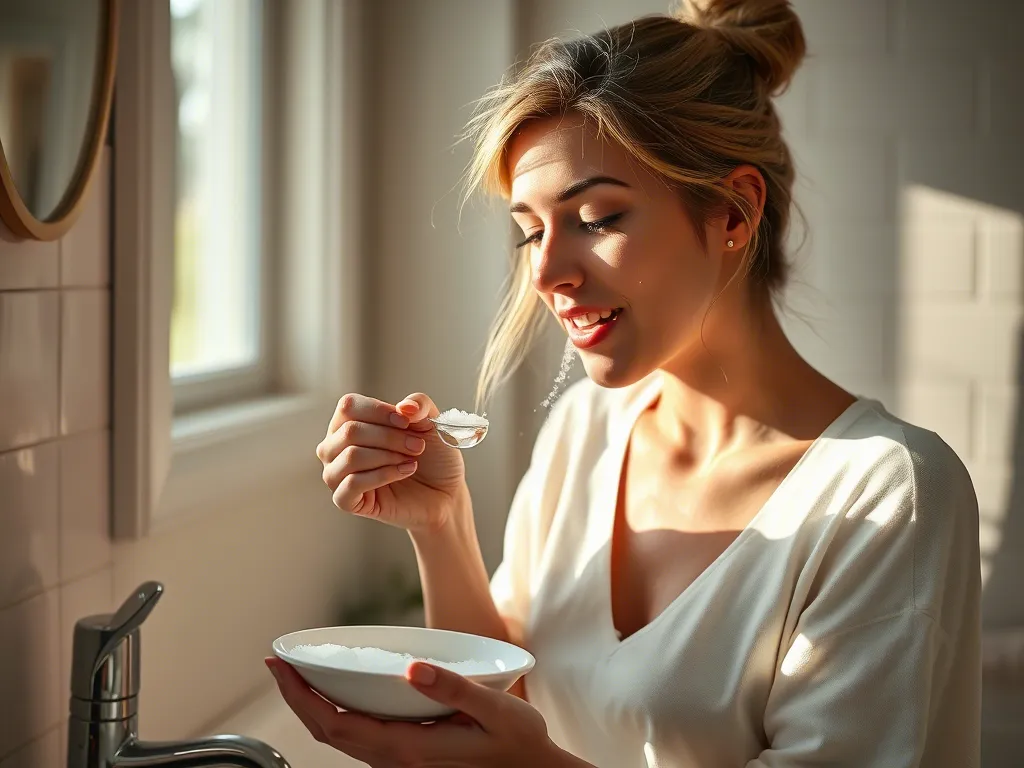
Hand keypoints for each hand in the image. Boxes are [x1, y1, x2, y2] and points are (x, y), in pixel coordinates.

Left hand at [266, 656, 564, 767]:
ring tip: (298, 674)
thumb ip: (454, 689)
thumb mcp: (495, 710)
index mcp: (410, 749)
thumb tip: (413, 669)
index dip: (301, 696)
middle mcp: (397, 762)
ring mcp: (401, 764)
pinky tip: (339, 693)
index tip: (279, 666)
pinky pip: (359, 738)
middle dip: (297, 698)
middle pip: (329, 733)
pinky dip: (337, 714)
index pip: (337, 724)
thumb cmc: (519, 743)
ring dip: (313, 707)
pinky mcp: (409, 758)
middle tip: (277, 663)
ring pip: (342, 739)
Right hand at [316, 392, 466, 530]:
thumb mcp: (431, 422)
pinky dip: (384, 475)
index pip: (348, 406)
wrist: (443, 494)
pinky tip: (404, 472)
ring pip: (351, 456)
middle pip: (350, 431)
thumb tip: (404, 406)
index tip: (407, 422)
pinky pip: (353, 483)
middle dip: (390, 437)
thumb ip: (420, 405)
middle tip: (417, 446)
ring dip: (388, 456)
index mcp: (347, 423)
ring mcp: (336, 474)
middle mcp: (335, 447)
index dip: (379, 411)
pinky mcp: (344, 500)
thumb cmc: (431, 457)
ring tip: (410, 460)